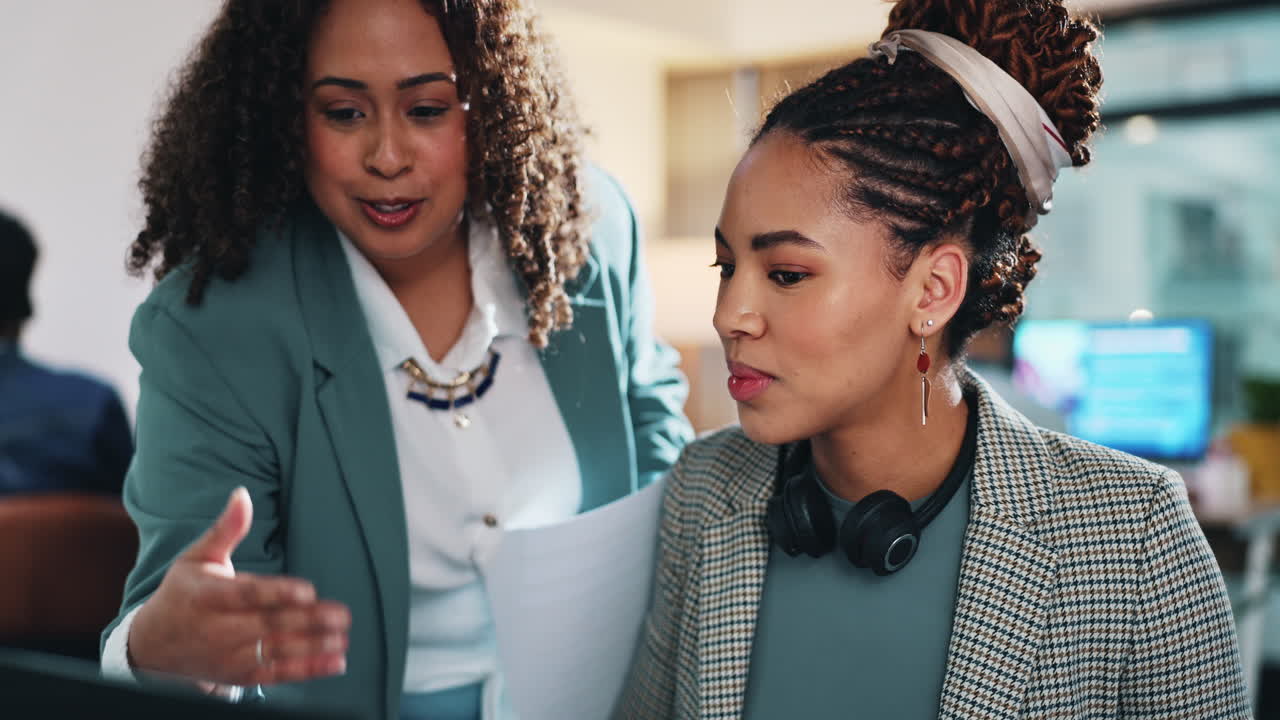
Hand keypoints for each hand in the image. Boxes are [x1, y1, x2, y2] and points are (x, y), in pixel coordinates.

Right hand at [128, 487, 350, 687]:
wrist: (153, 646)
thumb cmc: (183, 594)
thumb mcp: (197, 557)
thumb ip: (225, 529)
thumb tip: (242, 495)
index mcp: (207, 597)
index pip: (246, 595)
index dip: (277, 593)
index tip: (307, 590)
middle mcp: (218, 630)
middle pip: (267, 625)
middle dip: (307, 621)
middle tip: (340, 615)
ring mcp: (229, 656)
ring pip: (275, 652)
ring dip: (312, 647)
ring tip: (342, 637)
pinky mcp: (239, 675)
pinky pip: (276, 674)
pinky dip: (308, 669)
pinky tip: (336, 660)